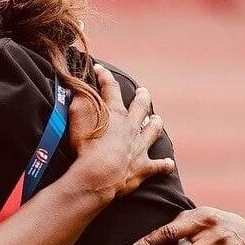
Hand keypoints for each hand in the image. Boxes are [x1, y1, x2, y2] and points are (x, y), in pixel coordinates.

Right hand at [63, 65, 172, 199]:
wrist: (98, 175)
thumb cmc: (85, 147)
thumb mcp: (76, 118)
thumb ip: (79, 100)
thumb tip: (77, 86)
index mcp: (115, 113)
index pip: (111, 88)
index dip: (104, 76)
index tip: (99, 69)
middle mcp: (132, 127)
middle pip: (141, 106)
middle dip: (142, 97)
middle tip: (143, 92)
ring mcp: (140, 147)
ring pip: (154, 130)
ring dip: (156, 123)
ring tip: (157, 119)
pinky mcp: (144, 167)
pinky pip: (159, 166)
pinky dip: (164, 165)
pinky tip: (169, 164)